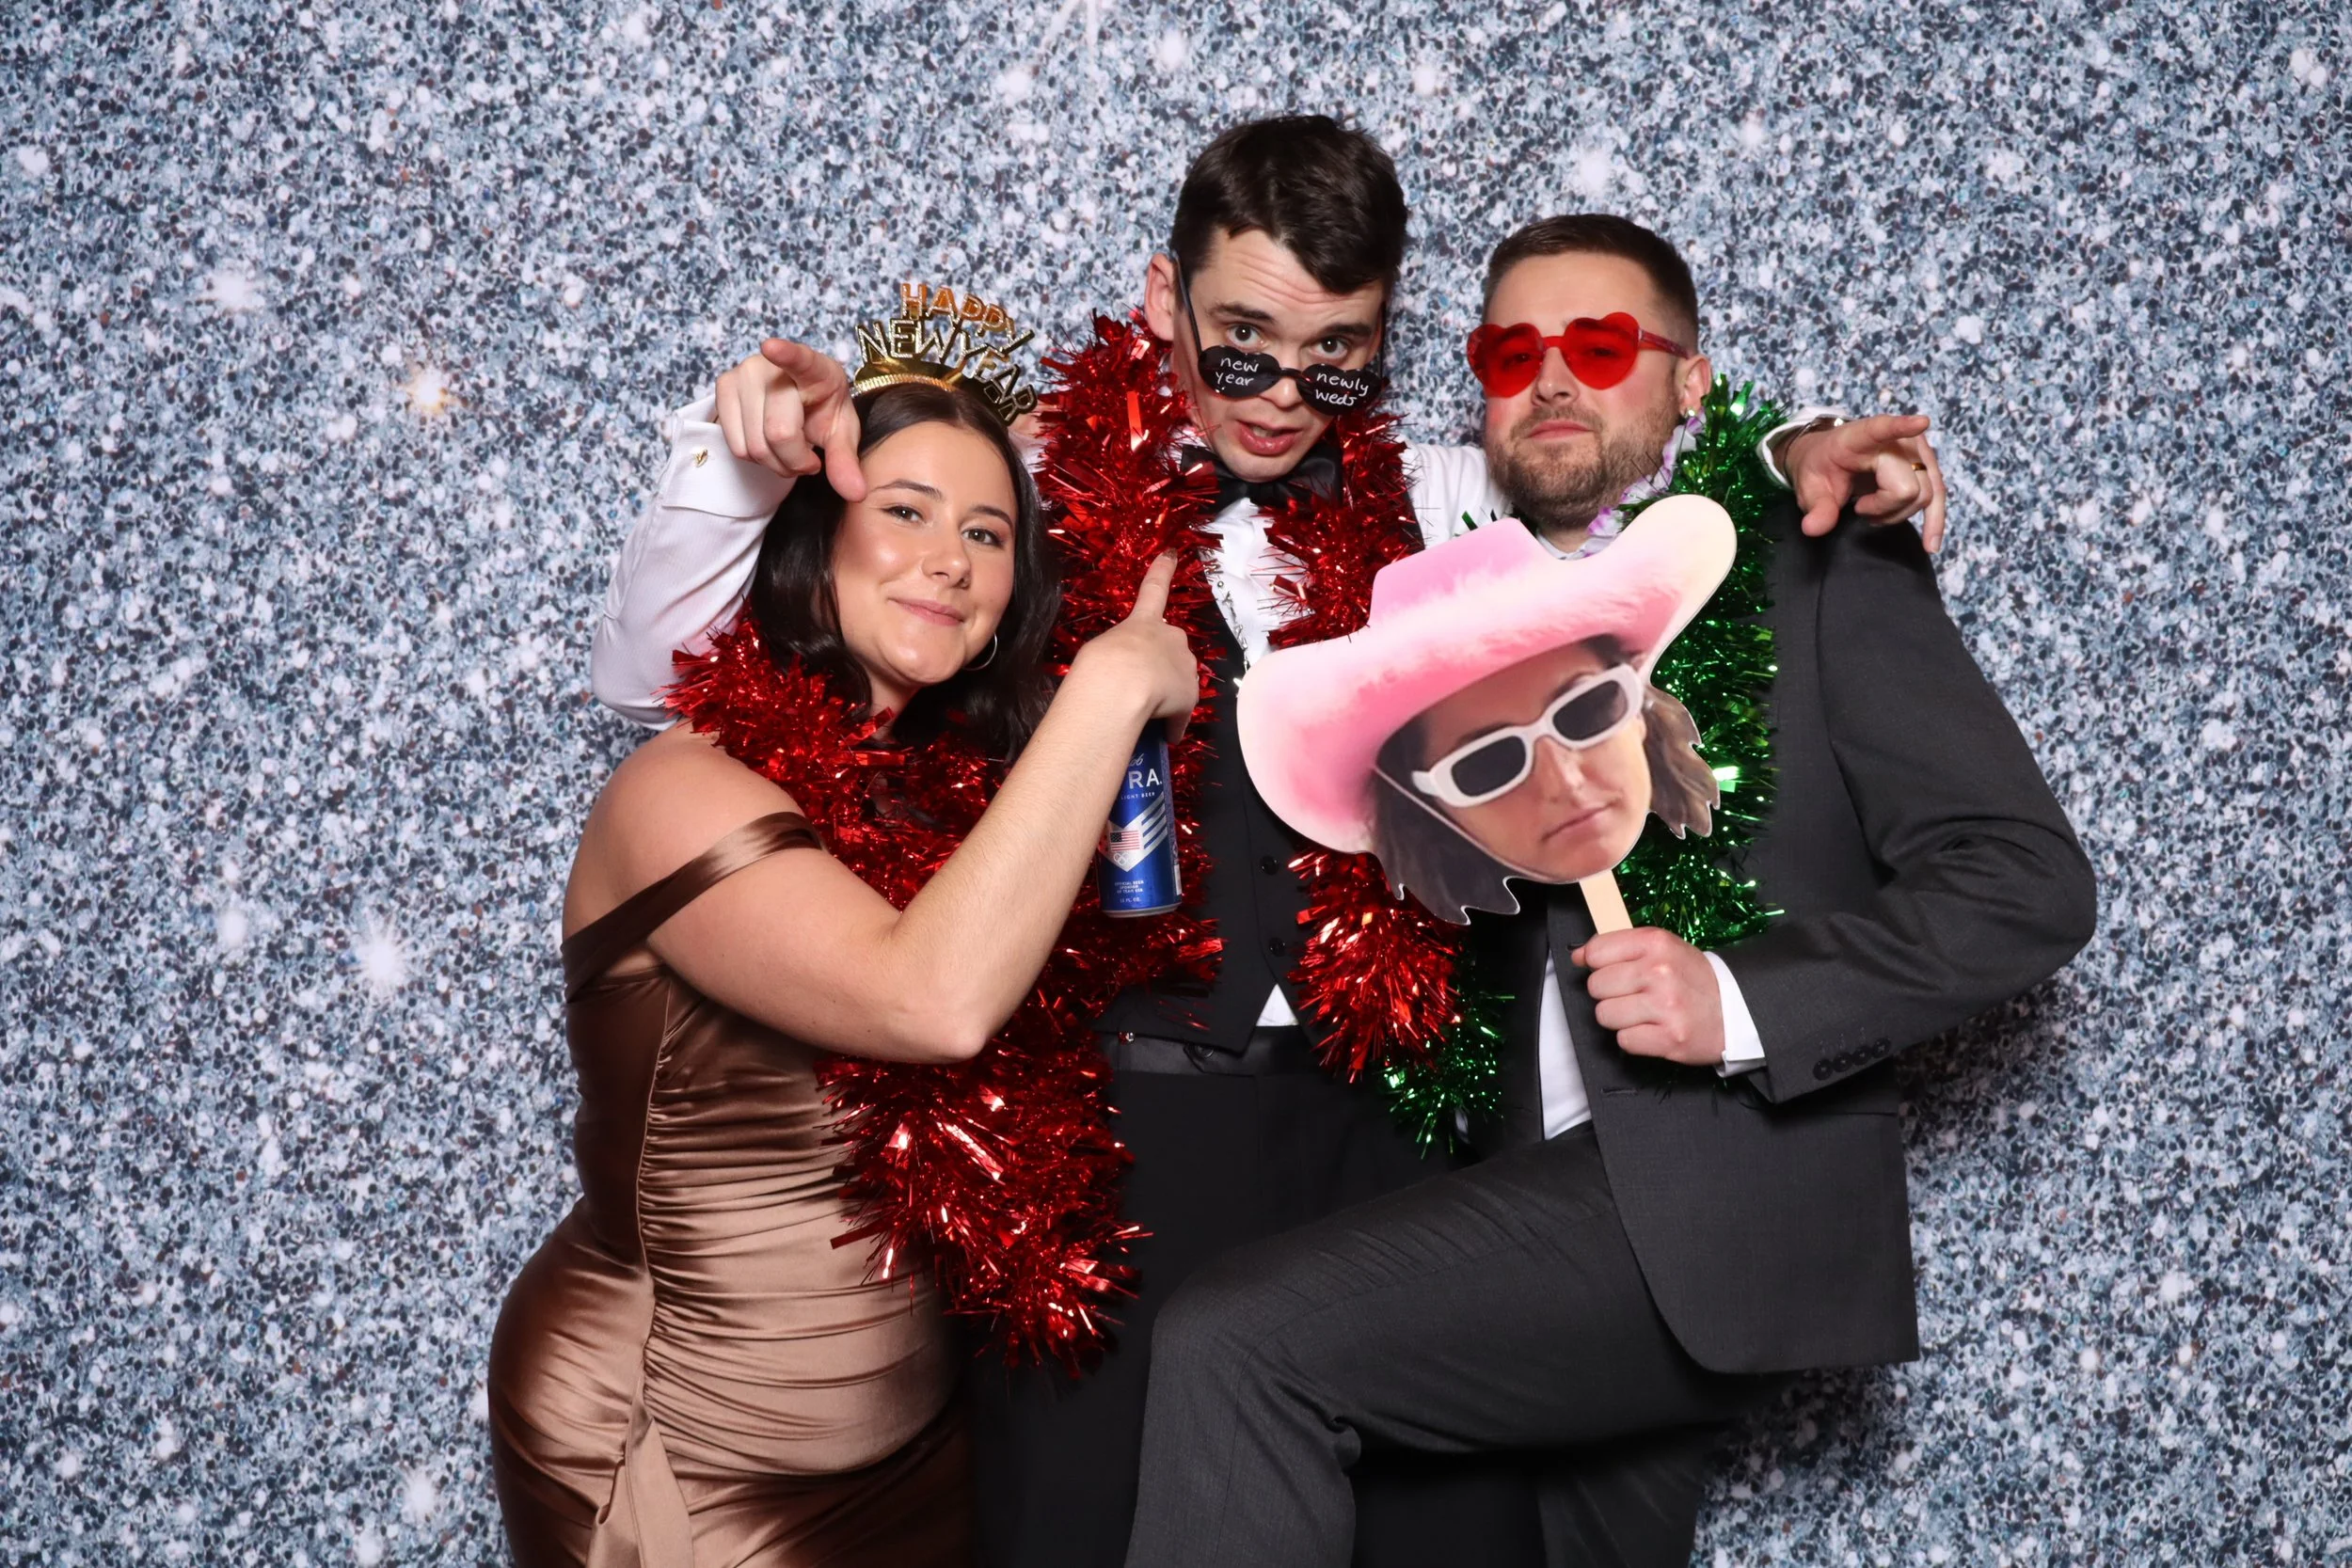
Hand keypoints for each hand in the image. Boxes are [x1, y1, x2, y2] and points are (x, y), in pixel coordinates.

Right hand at [714, 339, 866, 498]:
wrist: (797, 398)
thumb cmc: (822, 410)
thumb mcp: (840, 433)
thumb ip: (846, 461)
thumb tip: (856, 494)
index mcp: (815, 368)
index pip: (799, 359)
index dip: (785, 354)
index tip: (771, 347)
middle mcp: (773, 366)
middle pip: (778, 433)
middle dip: (795, 461)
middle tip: (808, 459)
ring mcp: (743, 373)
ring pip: (755, 446)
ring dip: (775, 463)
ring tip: (789, 449)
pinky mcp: (724, 386)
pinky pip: (736, 445)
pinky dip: (755, 458)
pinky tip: (767, 442)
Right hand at [1072, 554, 1201, 742]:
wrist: (1121, 683)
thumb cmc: (1100, 664)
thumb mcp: (1101, 653)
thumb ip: (1117, 658)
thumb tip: (1125, 686)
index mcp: (1142, 622)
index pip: (1153, 590)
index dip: (1162, 571)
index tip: (1172, 553)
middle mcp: (1170, 636)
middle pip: (1171, 650)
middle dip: (1162, 668)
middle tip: (1141, 688)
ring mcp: (1184, 665)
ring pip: (1178, 683)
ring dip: (1166, 697)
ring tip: (1142, 714)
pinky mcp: (1191, 695)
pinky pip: (1180, 714)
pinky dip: (1172, 725)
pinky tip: (1163, 736)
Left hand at [1570, 927, 1724, 1065]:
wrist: (1737, 1009)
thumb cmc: (1694, 979)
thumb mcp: (1663, 949)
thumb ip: (1620, 947)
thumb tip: (1579, 955)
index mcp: (1656, 943)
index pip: (1596, 952)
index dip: (1598, 964)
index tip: (1610, 970)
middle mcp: (1659, 971)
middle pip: (1596, 986)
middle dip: (1610, 993)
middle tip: (1635, 995)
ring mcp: (1665, 1006)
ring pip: (1605, 1015)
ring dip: (1620, 1018)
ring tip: (1645, 1013)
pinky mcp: (1669, 1038)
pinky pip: (1623, 1040)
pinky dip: (1635, 1038)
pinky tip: (1653, 1029)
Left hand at [1785, 413, 1948, 553]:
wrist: (1831, 457)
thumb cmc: (1822, 467)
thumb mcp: (1810, 486)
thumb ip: (1816, 507)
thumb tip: (1813, 528)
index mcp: (1860, 437)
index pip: (1882, 429)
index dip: (1902, 427)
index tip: (1921, 423)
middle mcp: (1896, 439)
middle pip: (1908, 487)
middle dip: (1884, 508)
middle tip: (1859, 507)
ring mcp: (1916, 451)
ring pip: (1925, 495)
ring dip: (1898, 513)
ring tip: (1872, 510)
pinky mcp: (1927, 465)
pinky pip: (1938, 496)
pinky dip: (1934, 521)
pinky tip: (1930, 545)